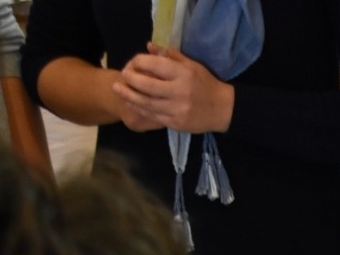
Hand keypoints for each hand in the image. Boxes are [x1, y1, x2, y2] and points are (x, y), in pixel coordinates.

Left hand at [113, 44, 234, 134]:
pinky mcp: (175, 123)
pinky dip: (139, 108)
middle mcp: (179, 92)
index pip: (156, 65)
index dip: (140, 62)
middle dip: (131, 79)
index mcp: (183, 74)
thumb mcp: (192, 65)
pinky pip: (152, 115)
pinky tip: (131, 103)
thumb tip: (149, 46)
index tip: (134, 61)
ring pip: (146, 103)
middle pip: (147, 85)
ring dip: (129, 96)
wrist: (222, 109)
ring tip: (117, 89)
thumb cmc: (206, 84)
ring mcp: (176, 109)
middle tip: (122, 74)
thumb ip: (170, 56)